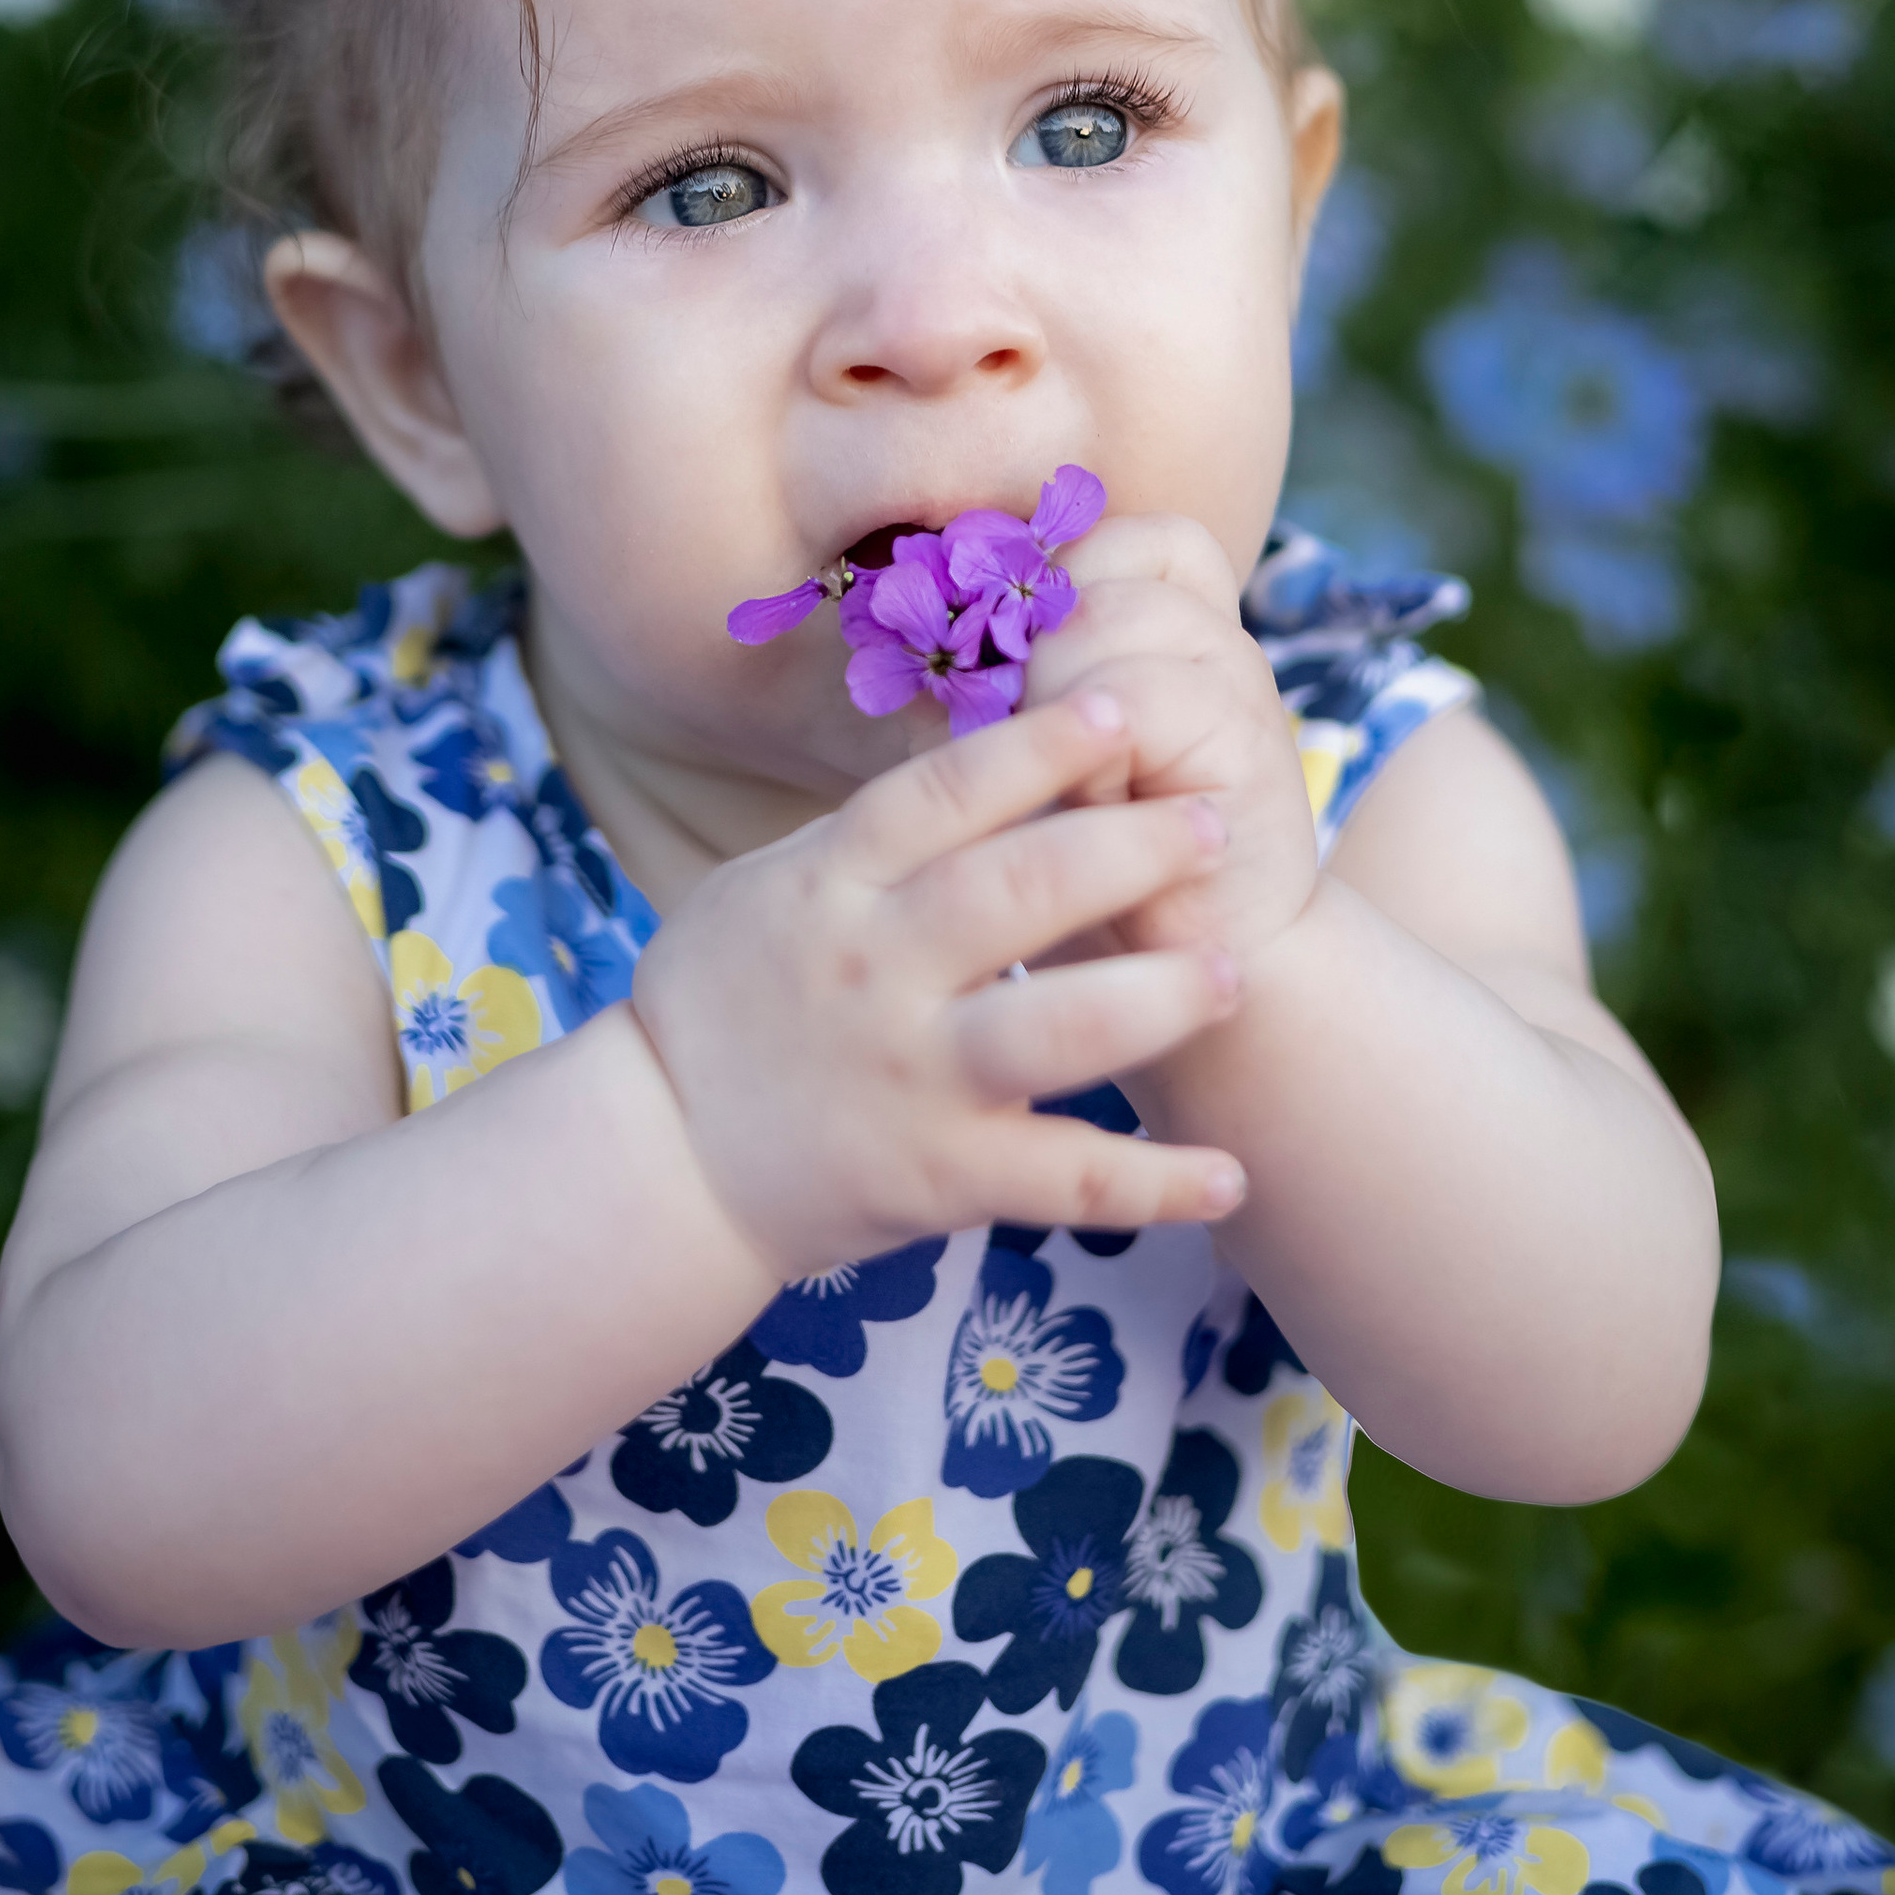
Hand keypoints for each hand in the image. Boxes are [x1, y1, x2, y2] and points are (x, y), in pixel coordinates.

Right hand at [628, 689, 1247, 1281]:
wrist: (663, 1158)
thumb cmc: (727, 998)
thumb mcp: (772, 885)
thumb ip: (877, 833)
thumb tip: (998, 739)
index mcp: (830, 885)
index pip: (938, 797)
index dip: (1032, 749)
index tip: (1117, 708)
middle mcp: (874, 973)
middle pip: (1014, 893)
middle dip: (1125, 850)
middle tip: (1216, 824)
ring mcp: (912, 1079)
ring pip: (1054, 1030)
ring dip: (1155, 1000)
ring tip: (1232, 972)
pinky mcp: (941, 1179)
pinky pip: (1063, 1180)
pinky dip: (1154, 1186)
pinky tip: (1232, 1177)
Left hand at [1020, 513, 1320, 968]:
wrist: (1198, 980)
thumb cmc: (1090, 871)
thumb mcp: (1031, 758)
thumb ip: (995, 686)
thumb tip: (914, 630)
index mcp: (1174, 626)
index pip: (1110, 536)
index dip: (1048, 590)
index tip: (1019, 680)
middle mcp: (1216, 637)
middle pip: (1096, 568)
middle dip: (1033, 653)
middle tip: (1034, 747)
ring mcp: (1240, 682)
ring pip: (1107, 620)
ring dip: (1053, 703)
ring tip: (1068, 787)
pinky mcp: (1251, 744)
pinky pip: (1134, 700)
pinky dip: (1090, 754)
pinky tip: (1092, 813)